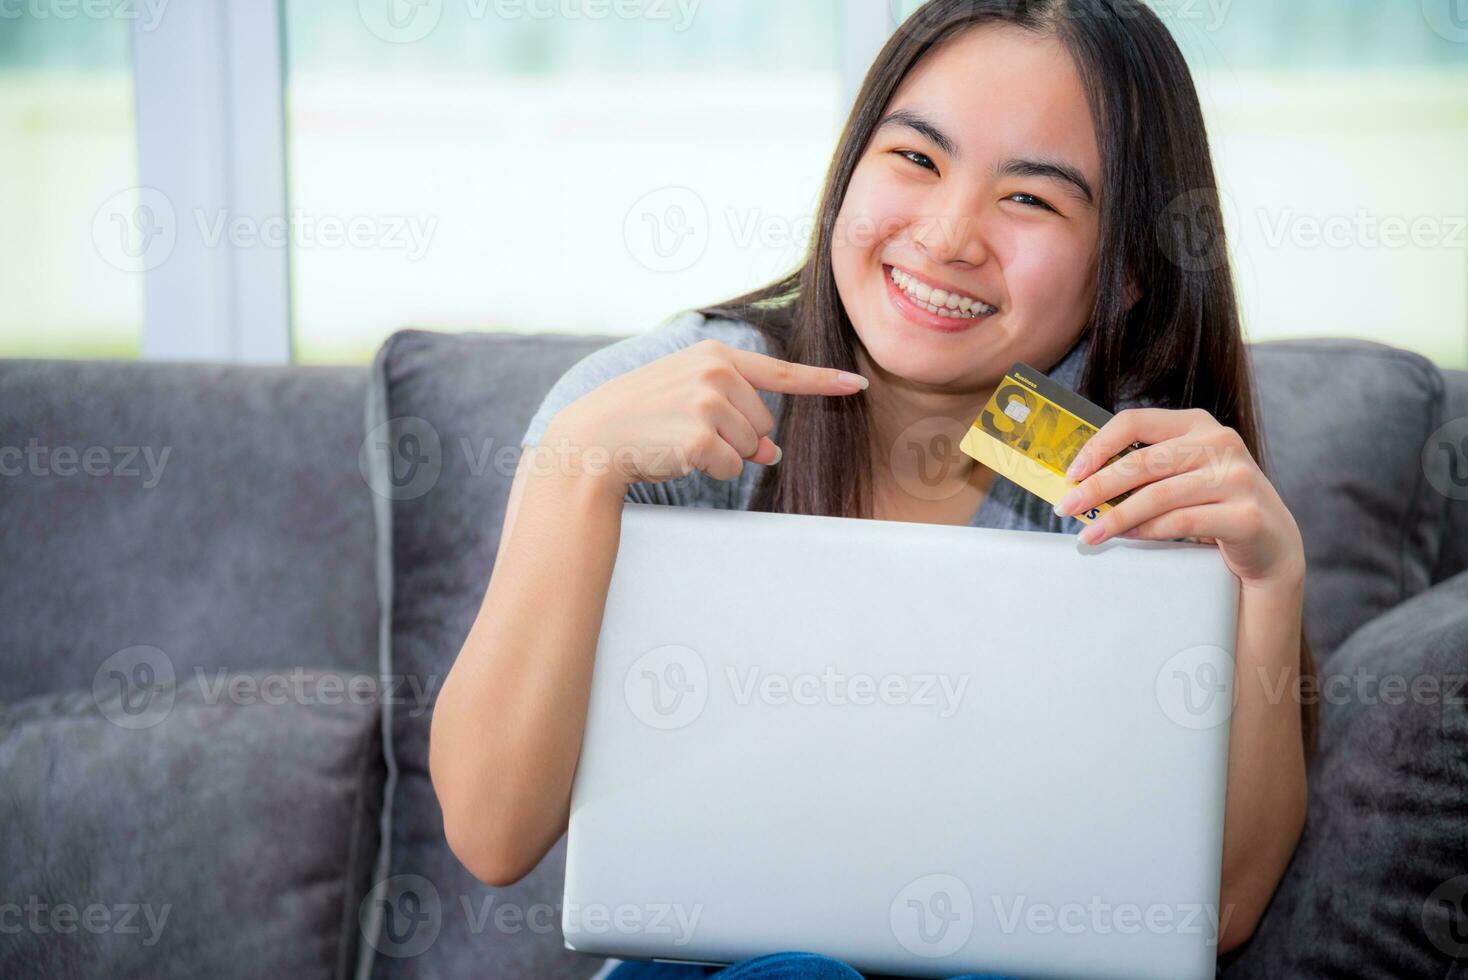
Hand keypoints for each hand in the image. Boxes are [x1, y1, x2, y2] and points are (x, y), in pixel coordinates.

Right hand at [543, 338, 868, 490]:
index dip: (823, 382)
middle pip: (764, 424)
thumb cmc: (642, 417)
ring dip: (723, 455)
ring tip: (678, 440)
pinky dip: (711, 470)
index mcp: (715, 355)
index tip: (857, 384)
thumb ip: (735, 414)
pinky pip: (731, 467)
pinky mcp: (699, 437)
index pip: (781, 372)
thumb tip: (771, 453)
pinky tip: (677, 456)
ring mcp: (707, 403)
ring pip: (750, 448)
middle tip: (689, 431)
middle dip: (738, 438)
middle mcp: (715, 372)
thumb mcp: (688, 400)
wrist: (594, 436)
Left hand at [1054, 408, 1305, 589]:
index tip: (1072, 474)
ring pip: (1158, 495)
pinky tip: (1129, 537)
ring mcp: (1237, 477)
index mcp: (1198, 424)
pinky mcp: (1245, 515)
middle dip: (1097, 487)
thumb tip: (1082, 482)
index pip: (1135, 421)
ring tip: (1091, 533)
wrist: (1271, 544)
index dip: (1098, 446)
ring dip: (1117, 517)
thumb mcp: (1183, 474)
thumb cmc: (1213, 505)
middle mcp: (1220, 443)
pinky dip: (1149, 531)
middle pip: (1142, 462)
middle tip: (1067, 507)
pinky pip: (1182, 522)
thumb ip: (1145, 469)